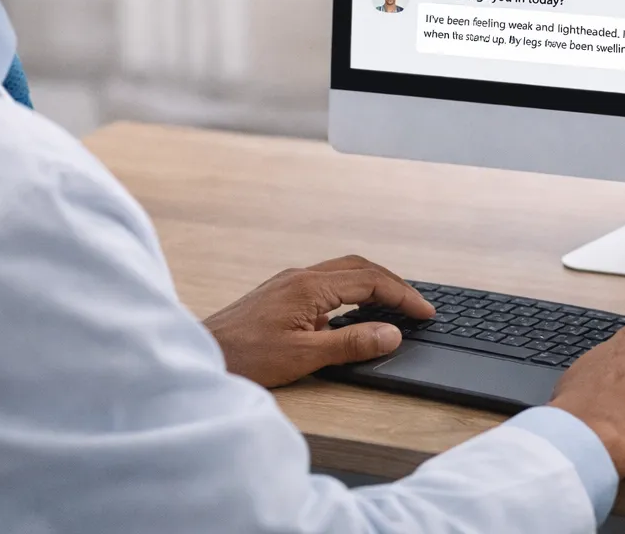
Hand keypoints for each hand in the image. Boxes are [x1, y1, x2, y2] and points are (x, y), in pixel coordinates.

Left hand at [202, 255, 434, 387]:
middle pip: (359, 267)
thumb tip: (391, 333)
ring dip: (372, 284)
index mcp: (308, 286)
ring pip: (342, 272)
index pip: (370, 281)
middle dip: (392, 283)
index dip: (402, 295)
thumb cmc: (243, 357)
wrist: (200, 356)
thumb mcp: (304, 356)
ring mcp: (287, 282)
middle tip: (416, 305)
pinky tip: (353, 310)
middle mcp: (299, 276)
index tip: (424, 311)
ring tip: (393, 305)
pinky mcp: (279, 293)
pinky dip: (351, 290)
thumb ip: (351, 344)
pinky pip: (326, 281)